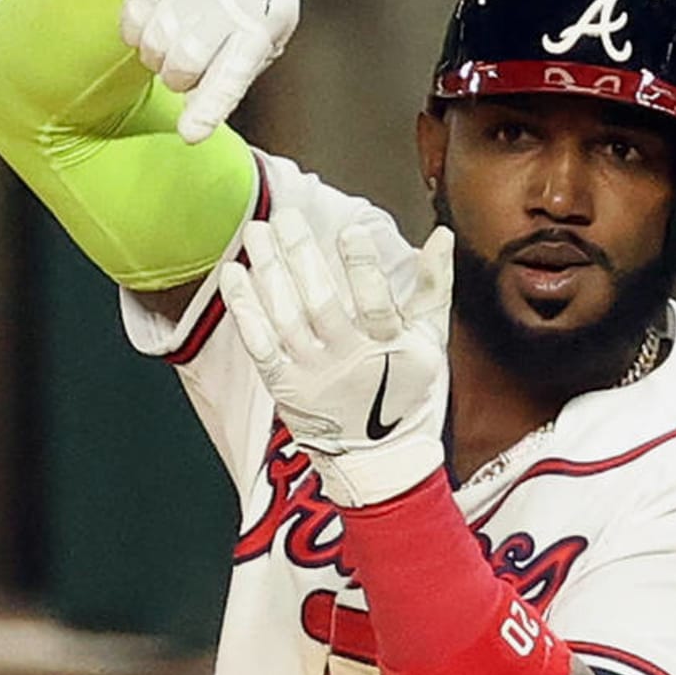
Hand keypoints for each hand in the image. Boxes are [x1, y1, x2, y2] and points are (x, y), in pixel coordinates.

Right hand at [120, 0, 312, 144]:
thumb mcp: (268, 36)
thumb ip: (234, 76)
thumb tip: (193, 114)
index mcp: (256, 26)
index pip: (230, 76)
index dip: (208, 108)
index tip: (190, 135)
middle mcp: (221, 3)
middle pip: (183, 64)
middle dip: (179, 80)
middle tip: (188, 70)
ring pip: (154, 43)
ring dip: (158, 58)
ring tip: (174, 46)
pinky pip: (132, 17)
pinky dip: (137, 35)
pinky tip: (153, 29)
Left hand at [218, 209, 454, 507]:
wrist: (378, 458)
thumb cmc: (407, 389)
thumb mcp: (430, 340)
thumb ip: (434, 286)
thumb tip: (441, 234)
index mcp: (390, 350)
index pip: (376, 306)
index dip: (363, 269)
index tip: (350, 230)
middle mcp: (348, 363)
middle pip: (321, 305)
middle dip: (301, 256)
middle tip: (285, 216)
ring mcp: (312, 376)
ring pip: (285, 318)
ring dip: (268, 272)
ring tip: (257, 232)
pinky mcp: (284, 386)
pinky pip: (259, 344)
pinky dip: (245, 309)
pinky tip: (234, 273)